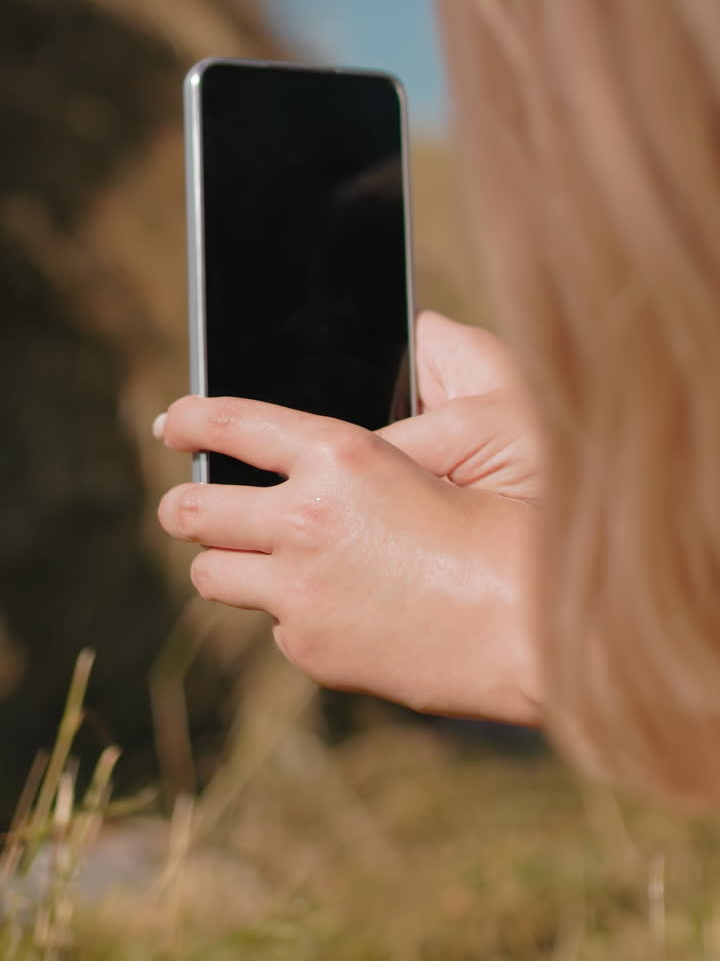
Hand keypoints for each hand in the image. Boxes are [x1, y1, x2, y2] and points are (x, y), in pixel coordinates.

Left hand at [156, 317, 541, 722]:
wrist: (527, 619)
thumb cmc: (494, 528)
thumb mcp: (425, 462)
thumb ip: (347, 463)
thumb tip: (296, 468)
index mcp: (339, 453)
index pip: (234, 423)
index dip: (190, 420)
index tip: (171, 424)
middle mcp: (304, 516)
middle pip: (192, 510)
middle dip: (180, 506)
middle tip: (183, 508)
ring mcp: (299, 589)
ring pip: (211, 573)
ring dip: (226, 563)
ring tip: (253, 564)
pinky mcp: (308, 646)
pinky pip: (274, 624)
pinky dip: (295, 615)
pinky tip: (344, 612)